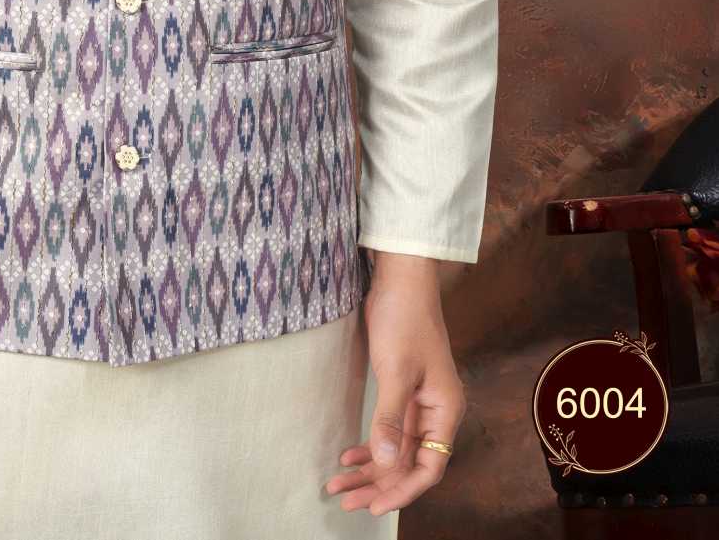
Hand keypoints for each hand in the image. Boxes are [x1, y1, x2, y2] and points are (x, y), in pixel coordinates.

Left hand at [325, 253, 465, 518]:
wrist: (401, 278)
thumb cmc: (403, 319)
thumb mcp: (396, 370)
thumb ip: (391, 419)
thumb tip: (385, 463)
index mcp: (445, 411)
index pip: (429, 468)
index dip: (402, 490)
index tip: (373, 505)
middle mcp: (436, 412)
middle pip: (409, 463)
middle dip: (378, 484)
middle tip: (344, 501)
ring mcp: (419, 402)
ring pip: (395, 449)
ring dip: (369, 468)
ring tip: (338, 485)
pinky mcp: (402, 390)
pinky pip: (388, 429)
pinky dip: (370, 444)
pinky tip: (348, 456)